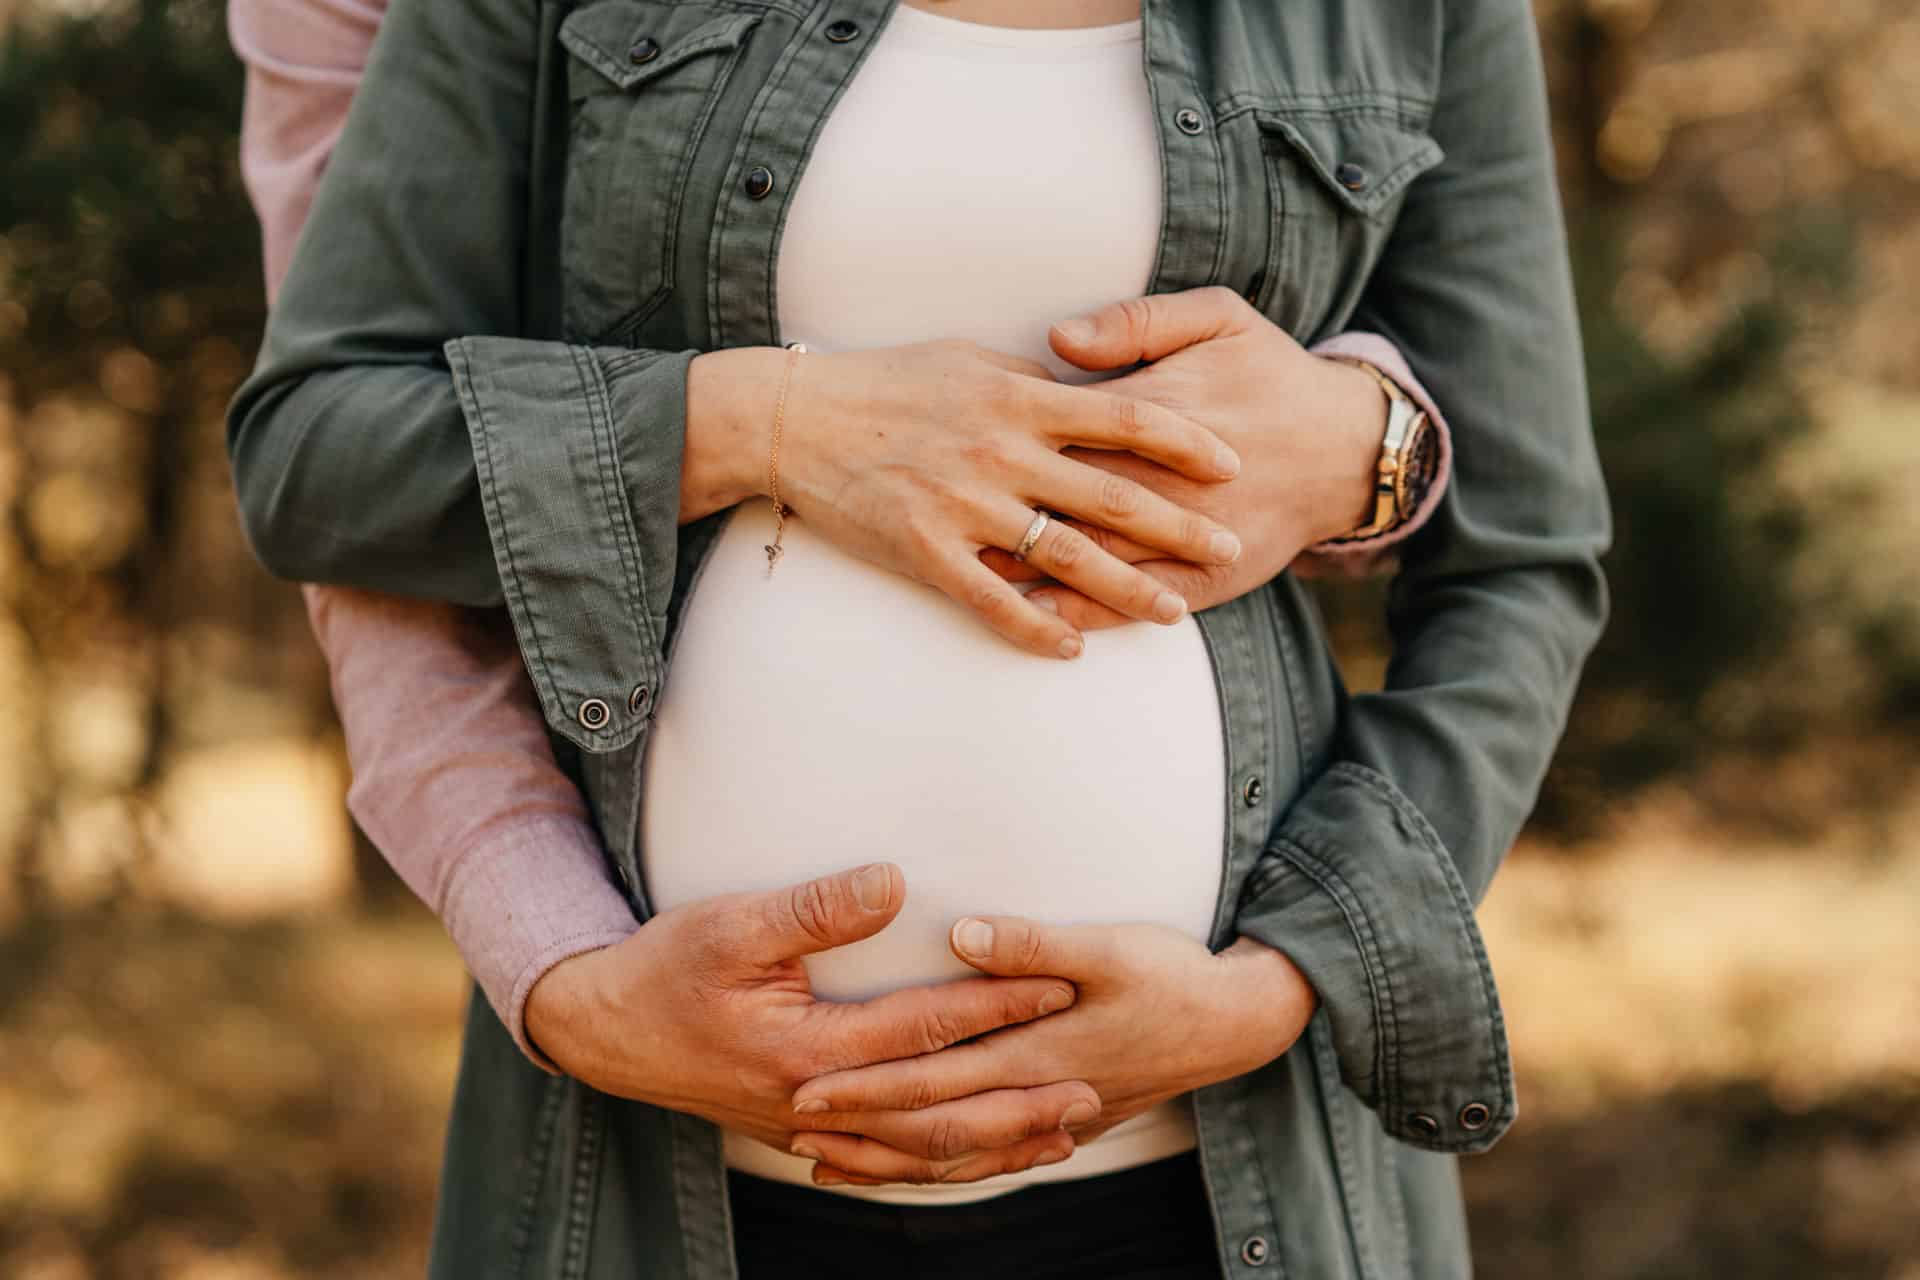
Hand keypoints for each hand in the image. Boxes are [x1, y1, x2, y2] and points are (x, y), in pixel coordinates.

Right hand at [524, 863, 1101, 1182]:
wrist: (606, 1031)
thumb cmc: (667, 968)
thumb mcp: (730, 923)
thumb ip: (815, 907)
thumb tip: (893, 881)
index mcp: (806, 1050)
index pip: (924, 1030)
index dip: (995, 1005)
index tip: (1059, 985)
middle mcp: (817, 1103)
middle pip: (938, 1112)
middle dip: (1018, 1098)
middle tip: (1091, 1084)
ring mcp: (812, 1129)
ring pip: (919, 1152)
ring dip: (994, 1143)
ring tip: (1062, 1132)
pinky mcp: (806, 1133)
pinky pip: (890, 1160)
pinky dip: (945, 1161)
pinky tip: (985, 1155)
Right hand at [686, 340, 1245, 659]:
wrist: (795, 420)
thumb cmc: (885, 382)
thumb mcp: (968, 360)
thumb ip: (1032, 381)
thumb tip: (1085, 392)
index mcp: (1019, 396)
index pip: (1124, 416)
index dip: (1184, 443)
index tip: (1230, 465)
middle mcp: (1002, 451)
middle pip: (1112, 494)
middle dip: (1178, 526)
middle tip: (1228, 549)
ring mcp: (965, 505)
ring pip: (1065, 555)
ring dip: (1126, 589)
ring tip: (1174, 613)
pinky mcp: (926, 550)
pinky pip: (994, 600)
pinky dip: (1037, 628)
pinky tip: (1073, 649)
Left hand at [785, 917, 1317, 1183]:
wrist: (1236, 1023)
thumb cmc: (1173, 974)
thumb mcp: (1109, 946)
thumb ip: (1034, 943)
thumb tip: (964, 936)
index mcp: (1034, 1052)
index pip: (931, 1077)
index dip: (867, 1084)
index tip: (807, 1085)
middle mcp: (1034, 1095)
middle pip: (930, 1124)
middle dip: (860, 1128)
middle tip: (791, 1125)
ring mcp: (1050, 1115)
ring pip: (956, 1154)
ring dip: (891, 1160)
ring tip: (829, 1163)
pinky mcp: (1064, 1118)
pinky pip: (991, 1158)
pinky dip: (944, 1168)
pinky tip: (914, 1168)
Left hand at [984, 287, 1388, 628]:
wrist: (1347, 448)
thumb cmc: (1272, 372)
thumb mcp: (1220, 318)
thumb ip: (1138, 322)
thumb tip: (1058, 339)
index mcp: (1159, 408)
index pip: (1064, 423)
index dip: (1004, 433)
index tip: (947, 433)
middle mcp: (1163, 479)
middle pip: (1066, 494)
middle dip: (999, 503)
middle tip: (933, 505)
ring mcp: (1182, 536)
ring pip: (1091, 555)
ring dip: (1027, 564)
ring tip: (962, 565)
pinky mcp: (1201, 579)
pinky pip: (1130, 600)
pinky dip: (1081, 611)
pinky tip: (1034, 617)